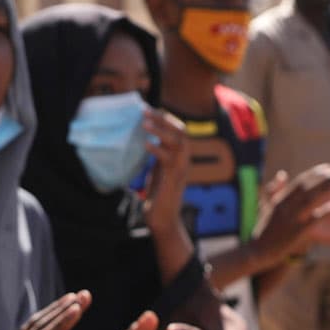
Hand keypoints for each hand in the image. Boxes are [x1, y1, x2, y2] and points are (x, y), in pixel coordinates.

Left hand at [140, 109, 191, 235]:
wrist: (163, 219)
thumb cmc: (158, 195)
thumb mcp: (157, 169)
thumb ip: (157, 154)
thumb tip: (146, 137)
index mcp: (181, 156)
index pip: (178, 129)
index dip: (165, 117)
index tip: (148, 110)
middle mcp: (185, 159)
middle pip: (181, 130)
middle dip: (164, 118)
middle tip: (144, 111)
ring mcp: (182, 168)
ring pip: (177, 141)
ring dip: (161, 130)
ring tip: (144, 124)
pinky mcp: (175, 178)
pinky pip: (168, 159)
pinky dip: (157, 149)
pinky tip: (146, 145)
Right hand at [255, 157, 329, 256]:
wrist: (256, 252)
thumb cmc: (263, 230)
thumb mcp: (267, 207)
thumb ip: (274, 190)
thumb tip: (282, 174)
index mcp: (279, 200)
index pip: (298, 182)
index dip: (313, 174)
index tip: (326, 167)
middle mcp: (285, 206)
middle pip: (305, 187)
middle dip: (321, 177)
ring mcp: (290, 218)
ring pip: (310, 199)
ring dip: (325, 189)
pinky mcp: (296, 232)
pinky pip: (312, 220)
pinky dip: (324, 211)